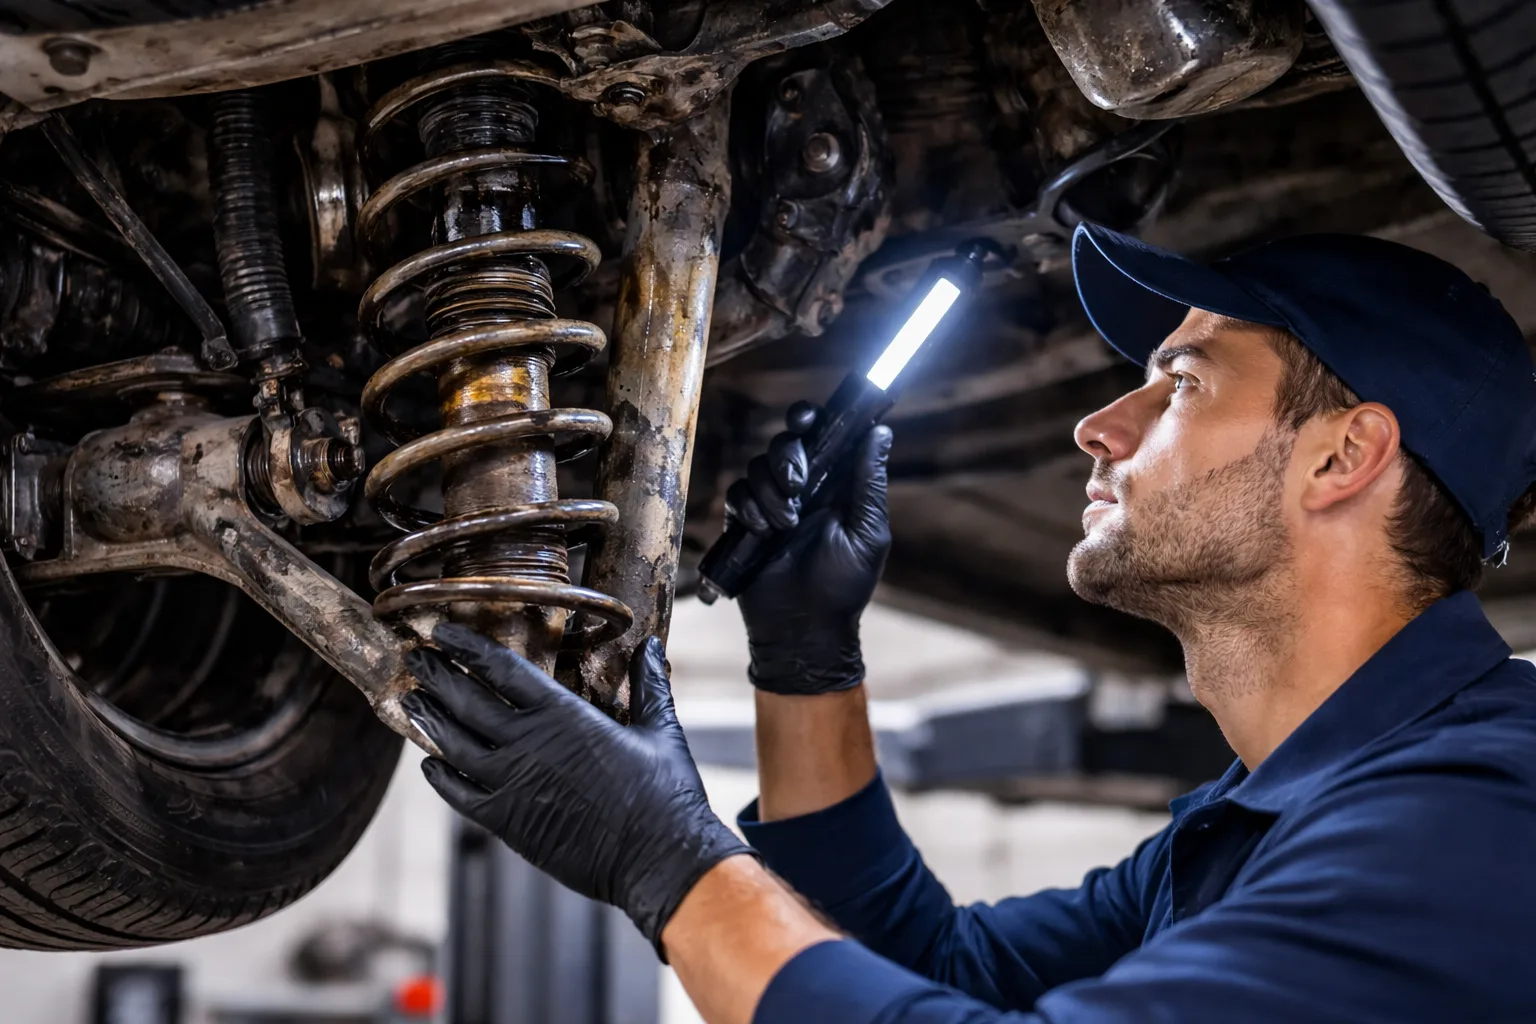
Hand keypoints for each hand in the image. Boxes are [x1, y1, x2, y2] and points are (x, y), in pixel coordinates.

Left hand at [401, 624, 753, 952]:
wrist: (656, 858)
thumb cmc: (664, 795)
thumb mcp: (660, 730)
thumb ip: (648, 685)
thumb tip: (650, 647)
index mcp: (563, 715)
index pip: (501, 668)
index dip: (466, 647)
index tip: (443, 632)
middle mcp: (528, 744)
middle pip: (466, 701)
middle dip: (437, 677)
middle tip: (416, 661)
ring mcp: (512, 784)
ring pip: (454, 745)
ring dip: (430, 720)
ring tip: (413, 702)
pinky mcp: (507, 822)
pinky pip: (460, 795)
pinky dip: (440, 777)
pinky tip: (430, 765)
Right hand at [725, 402, 892, 694]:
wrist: (804, 629)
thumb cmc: (843, 585)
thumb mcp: (867, 533)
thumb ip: (868, 482)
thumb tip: (881, 431)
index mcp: (835, 483)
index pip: (822, 434)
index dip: (811, 418)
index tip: (808, 421)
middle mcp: (803, 487)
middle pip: (785, 442)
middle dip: (787, 457)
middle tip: (798, 486)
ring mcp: (771, 503)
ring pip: (758, 466)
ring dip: (771, 491)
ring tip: (785, 526)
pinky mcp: (744, 522)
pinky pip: (738, 495)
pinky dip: (749, 508)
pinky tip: (761, 532)